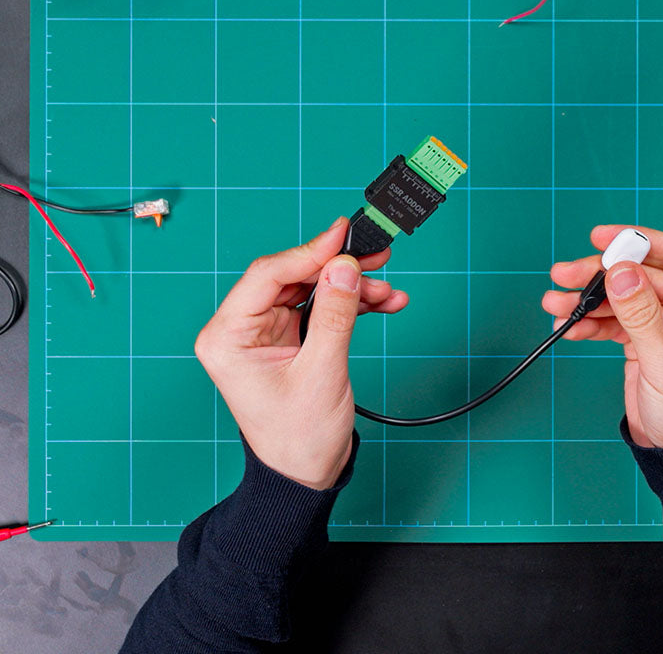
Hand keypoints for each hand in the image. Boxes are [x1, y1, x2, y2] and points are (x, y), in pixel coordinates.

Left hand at [194, 217, 407, 488]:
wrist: (306, 476)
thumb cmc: (297, 438)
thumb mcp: (321, 373)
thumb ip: (335, 315)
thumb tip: (345, 267)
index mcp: (228, 336)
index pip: (268, 275)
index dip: (309, 250)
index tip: (344, 234)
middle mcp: (243, 328)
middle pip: (294, 276)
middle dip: (338, 268)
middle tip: (376, 254)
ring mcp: (269, 331)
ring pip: (314, 288)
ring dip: (354, 287)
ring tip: (388, 290)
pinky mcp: (292, 337)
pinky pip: (324, 307)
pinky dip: (354, 304)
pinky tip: (384, 302)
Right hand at [543, 225, 662, 448]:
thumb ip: (641, 312)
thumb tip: (619, 270)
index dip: (642, 242)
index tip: (603, 237)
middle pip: (646, 272)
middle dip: (603, 274)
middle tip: (567, 273)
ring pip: (627, 292)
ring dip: (590, 298)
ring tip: (556, 302)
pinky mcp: (651, 336)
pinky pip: (619, 317)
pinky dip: (593, 320)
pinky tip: (568, 325)